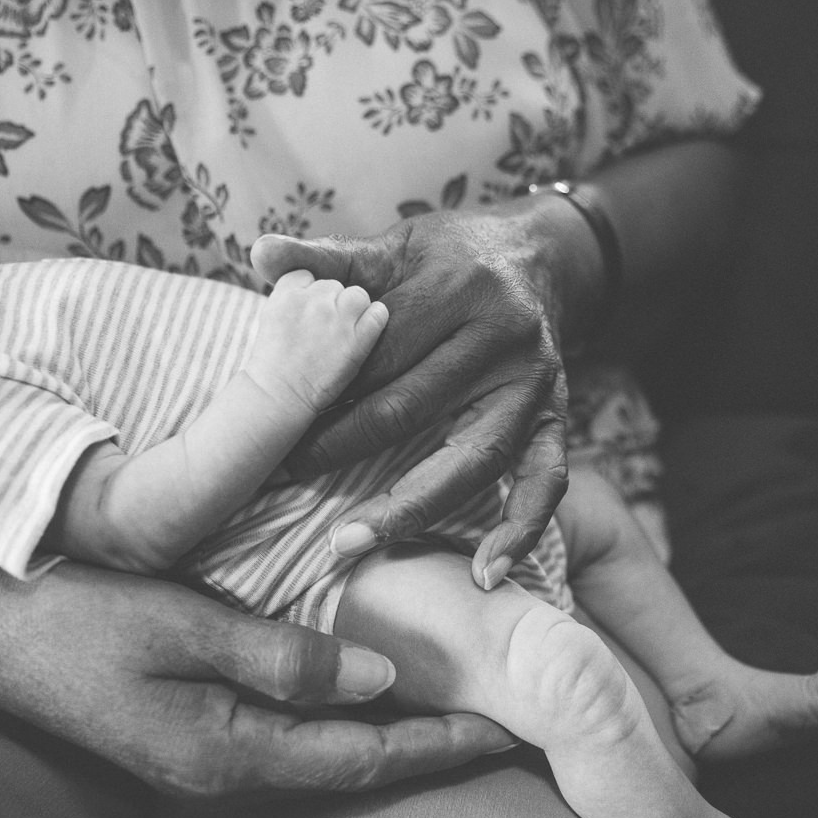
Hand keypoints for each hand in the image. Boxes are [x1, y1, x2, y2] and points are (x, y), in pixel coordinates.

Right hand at [0, 536, 514, 797]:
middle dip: (428, 742)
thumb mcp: (179, 628)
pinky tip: (364, 678)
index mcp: (228, 748)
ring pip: (323, 743)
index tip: (506, 728)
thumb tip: (379, 676)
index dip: (438, 745)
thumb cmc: (71, 615)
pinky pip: (288, 720)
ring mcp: (204, 744)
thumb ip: (282, 656)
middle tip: (500, 713)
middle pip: (351, 760)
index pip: (362, 756)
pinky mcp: (189, 718)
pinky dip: (341, 706)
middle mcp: (225, 761)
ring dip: (390, 725)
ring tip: (452, 695)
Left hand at [250, 198, 597, 585]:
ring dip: (409, 507)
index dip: (321, 389)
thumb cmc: (451, 256)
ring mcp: (535, 384)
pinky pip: (546, 482)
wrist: (539, 256)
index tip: (272, 425)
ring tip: (349, 543)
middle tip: (284, 477)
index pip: (376, 351)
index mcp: (458, 286)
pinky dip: (520, 530)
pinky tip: (484, 572)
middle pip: (412, 407)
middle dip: (341, 447)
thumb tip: (259, 252)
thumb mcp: (393, 245)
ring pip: (471, 458)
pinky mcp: (558, 417)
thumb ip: (328, 258)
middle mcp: (504, 336)